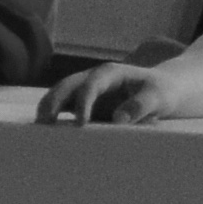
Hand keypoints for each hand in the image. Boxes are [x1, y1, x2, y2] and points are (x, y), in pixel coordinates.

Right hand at [37, 61, 172, 126]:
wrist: (163, 88)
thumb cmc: (162, 92)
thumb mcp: (158, 97)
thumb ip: (141, 106)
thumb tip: (118, 120)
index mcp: (111, 73)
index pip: (92, 84)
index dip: (84, 102)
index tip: (81, 123)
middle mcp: (94, 77)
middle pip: (68, 84)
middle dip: (54, 101)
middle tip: (44, 122)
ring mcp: (87, 87)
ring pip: (61, 92)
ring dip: (49, 107)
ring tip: (39, 127)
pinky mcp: (86, 100)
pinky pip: (66, 104)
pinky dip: (55, 114)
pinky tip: (47, 130)